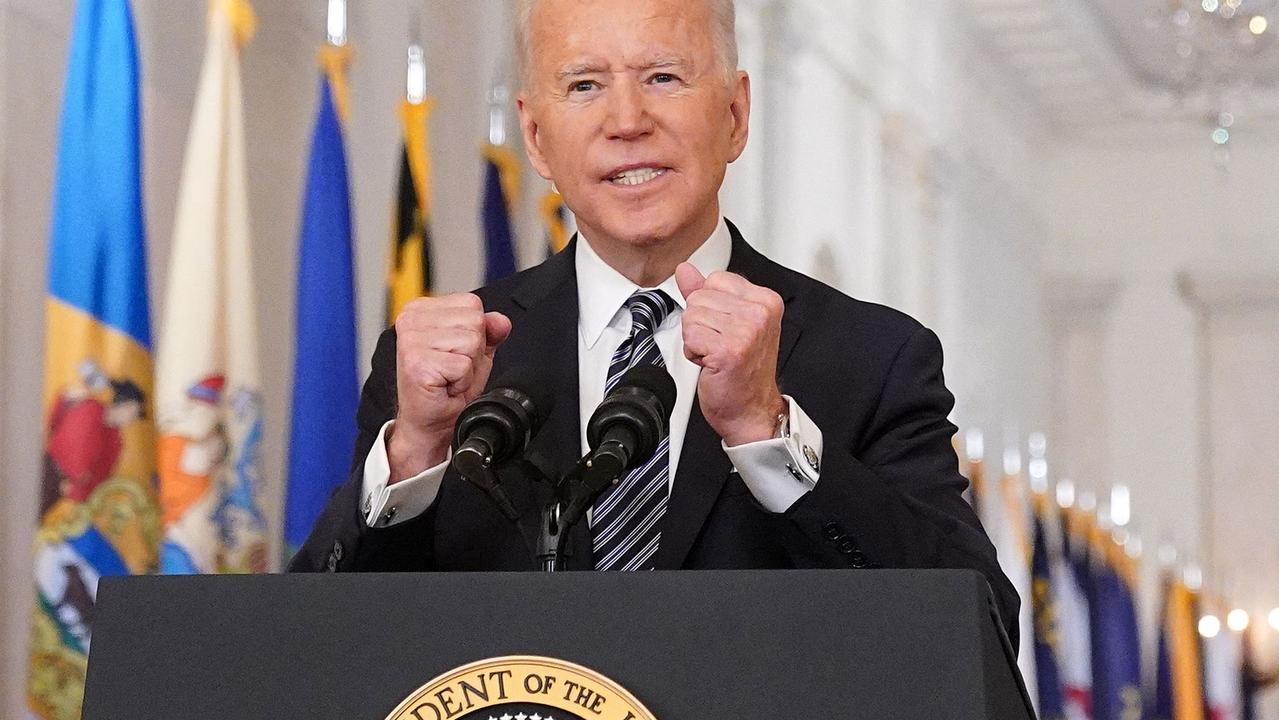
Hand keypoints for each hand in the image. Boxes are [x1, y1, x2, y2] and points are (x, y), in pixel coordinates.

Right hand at [388, 294, 511, 482]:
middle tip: (453, 369)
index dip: (476, 333)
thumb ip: (489, 332)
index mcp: (421, 309)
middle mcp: (411, 319)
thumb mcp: (474, 353)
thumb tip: (502, 321)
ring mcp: (411, 340)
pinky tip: (445, 386)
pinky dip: (462, 381)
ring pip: (471, 341)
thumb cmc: (445, 387)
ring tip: (449, 377)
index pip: (472, 304)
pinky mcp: (417, 362)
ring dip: (468, 367)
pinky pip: (463, 364)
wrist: (429, 422)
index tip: (455, 352)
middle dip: (473, 351)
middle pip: (474, 321)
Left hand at [675, 263, 786, 445]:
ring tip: (716, 354)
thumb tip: (685, 270)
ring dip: (696, 339)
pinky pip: (690, 336)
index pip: (715, 279)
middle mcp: (760, 313)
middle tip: (720, 345)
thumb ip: (705, 293)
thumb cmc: (743, 372)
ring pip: (692, 315)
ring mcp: (747, 331)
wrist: (751, 410)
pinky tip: (711, 363)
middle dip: (700, 323)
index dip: (710, 306)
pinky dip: (693, 353)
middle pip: (700, 296)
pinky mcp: (729, 349)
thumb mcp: (728, 323)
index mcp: (765, 300)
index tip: (725, 329)